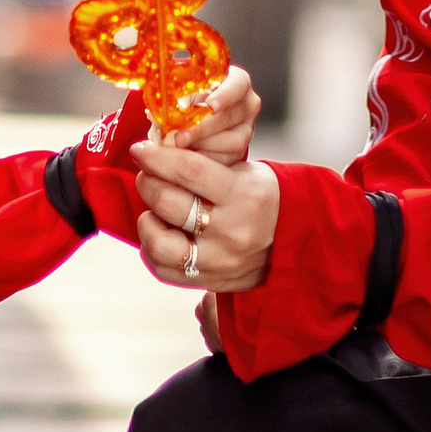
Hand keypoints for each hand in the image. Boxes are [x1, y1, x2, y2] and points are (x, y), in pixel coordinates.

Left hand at [133, 135, 279, 307]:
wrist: (290, 241)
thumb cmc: (260, 198)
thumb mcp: (244, 171)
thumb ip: (202, 164)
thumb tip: (156, 152)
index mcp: (244, 194)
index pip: (188, 170)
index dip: (156, 157)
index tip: (140, 150)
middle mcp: (232, 231)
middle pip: (168, 203)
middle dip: (148, 182)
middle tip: (147, 174)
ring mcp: (219, 261)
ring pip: (159, 244)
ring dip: (147, 221)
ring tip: (153, 211)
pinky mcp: (208, 281)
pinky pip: (162, 269)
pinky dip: (152, 249)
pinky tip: (161, 233)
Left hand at [181, 64, 259, 163]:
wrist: (196, 113)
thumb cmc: (190, 95)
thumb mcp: (187, 87)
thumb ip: (181, 92)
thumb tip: (167, 110)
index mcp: (237, 82)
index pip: (237, 85)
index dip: (224, 95)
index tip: (210, 105)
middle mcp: (247, 104)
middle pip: (230, 116)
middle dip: (203, 129)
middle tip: (181, 137)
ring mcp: (246, 128)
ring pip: (234, 142)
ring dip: (203, 146)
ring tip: (181, 147)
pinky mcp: (240, 150)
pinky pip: (228, 159)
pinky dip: (206, 159)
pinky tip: (190, 156)